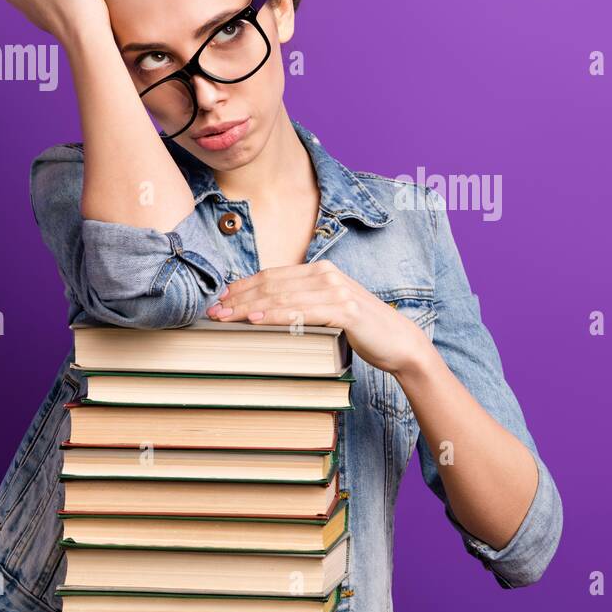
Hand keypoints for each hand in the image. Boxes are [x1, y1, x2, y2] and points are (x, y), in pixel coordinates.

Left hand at [206, 261, 434, 376]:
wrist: (397, 341)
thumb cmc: (359, 329)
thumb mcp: (326, 310)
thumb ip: (301, 303)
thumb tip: (261, 311)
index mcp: (320, 271)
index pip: (272, 276)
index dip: (243, 287)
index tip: (220, 300)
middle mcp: (327, 275)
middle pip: (272, 285)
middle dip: (239, 299)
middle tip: (213, 313)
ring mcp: (336, 291)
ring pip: (283, 297)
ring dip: (251, 308)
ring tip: (227, 318)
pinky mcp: (345, 310)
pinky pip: (303, 312)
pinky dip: (278, 315)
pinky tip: (259, 321)